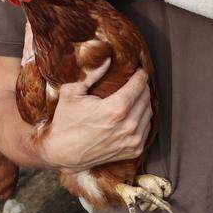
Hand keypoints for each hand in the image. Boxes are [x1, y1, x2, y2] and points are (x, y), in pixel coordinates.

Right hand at [39, 64, 153, 171]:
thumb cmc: (66, 122)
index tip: (136, 69)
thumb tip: (108, 59)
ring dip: (143, 102)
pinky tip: (132, 113)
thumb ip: (92, 74)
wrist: (63, 153)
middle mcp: (129, 125)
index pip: (140, 84)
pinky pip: (147, 128)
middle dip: (141, 86)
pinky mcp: (133, 150)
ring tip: (133, 96)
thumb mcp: (72, 92)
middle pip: (146, 97)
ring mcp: (133, 140)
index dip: (140, 73)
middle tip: (133, 81)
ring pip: (149, 112)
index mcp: (116, 108)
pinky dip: (143, 118)